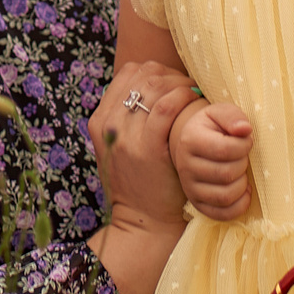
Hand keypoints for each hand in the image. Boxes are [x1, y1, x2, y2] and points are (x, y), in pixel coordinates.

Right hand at [90, 62, 200, 230]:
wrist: (142, 221)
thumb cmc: (140, 182)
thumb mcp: (120, 147)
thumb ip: (127, 119)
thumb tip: (152, 87)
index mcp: (99, 119)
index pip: (128, 73)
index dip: (156, 72)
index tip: (174, 84)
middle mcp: (107, 123)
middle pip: (143, 75)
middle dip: (171, 76)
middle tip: (189, 88)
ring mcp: (125, 136)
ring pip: (154, 86)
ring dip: (180, 84)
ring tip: (194, 96)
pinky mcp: (146, 148)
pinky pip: (165, 108)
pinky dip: (182, 98)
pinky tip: (194, 103)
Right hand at [170, 101, 255, 220]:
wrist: (194, 143)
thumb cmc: (213, 127)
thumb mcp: (220, 113)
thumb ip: (233, 116)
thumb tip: (245, 130)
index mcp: (190, 139)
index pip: (225, 149)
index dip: (244, 146)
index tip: (246, 140)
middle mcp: (185, 165)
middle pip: (226, 174)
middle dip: (243, 164)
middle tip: (243, 157)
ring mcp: (189, 187)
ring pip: (225, 196)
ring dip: (242, 185)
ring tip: (241, 172)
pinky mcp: (197, 204)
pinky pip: (223, 214)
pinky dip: (240, 205)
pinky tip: (243, 190)